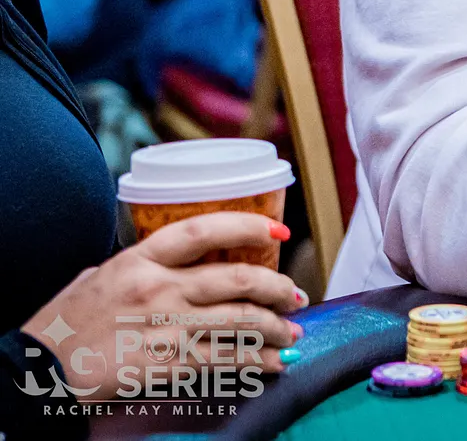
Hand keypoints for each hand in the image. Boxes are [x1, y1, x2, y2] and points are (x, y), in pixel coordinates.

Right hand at [22, 212, 306, 398]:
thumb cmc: (64, 323)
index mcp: (140, 259)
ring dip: (276, 326)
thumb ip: (136, 264)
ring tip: (292, 331)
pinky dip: (259, 361)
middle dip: (277, 287)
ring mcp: (165, 328)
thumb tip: (166, 257)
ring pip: (240, 320)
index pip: (205, 231)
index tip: (278, 233)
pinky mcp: (166, 365)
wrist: (39, 371)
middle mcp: (159, 289)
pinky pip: (225, 360)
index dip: (248, 228)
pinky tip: (275, 363)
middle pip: (237, 279)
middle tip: (295, 295)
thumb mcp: (97, 277)